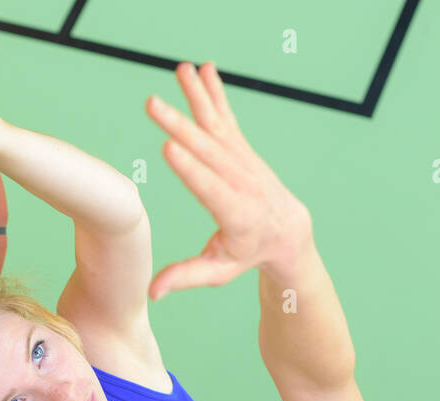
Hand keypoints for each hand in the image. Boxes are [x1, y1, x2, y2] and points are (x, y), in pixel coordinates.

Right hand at [145, 62, 312, 299]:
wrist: (287, 230)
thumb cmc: (247, 253)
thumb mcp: (219, 270)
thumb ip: (187, 276)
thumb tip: (152, 292)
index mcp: (237, 215)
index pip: (211, 189)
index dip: (190, 169)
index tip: (168, 147)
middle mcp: (242, 182)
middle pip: (207, 151)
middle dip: (179, 125)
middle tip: (152, 105)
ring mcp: (243, 160)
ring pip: (216, 126)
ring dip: (196, 98)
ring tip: (180, 71)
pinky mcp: (241, 147)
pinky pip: (225, 117)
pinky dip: (214, 92)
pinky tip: (203, 69)